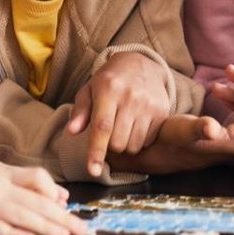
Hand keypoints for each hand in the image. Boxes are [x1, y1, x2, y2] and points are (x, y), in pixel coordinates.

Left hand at [67, 52, 172, 176]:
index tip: (92, 170)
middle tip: (109, 132)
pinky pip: (147, 141)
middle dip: (109, 146)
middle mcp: (131, 97)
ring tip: (122, 128)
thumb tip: (71, 132)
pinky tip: (136, 125)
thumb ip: (80, 112)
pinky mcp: (162, 111)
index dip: (96, 152)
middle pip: (117, 143)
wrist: (141, 64)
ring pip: (133, 146)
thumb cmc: (109, 80)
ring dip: (124, 145)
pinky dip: (138, 140)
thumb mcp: (89, 90)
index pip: (102, 127)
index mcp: (108, 89)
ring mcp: (149, 104)